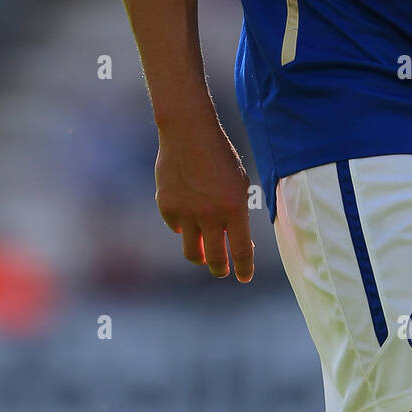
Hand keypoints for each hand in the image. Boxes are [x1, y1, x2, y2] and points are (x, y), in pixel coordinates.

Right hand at [155, 114, 254, 280]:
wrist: (188, 133)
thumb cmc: (220, 155)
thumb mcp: (239, 182)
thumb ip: (237, 211)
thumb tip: (235, 239)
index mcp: (234, 207)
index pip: (241, 250)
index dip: (244, 268)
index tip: (244, 277)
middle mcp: (210, 214)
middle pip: (215, 258)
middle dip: (220, 269)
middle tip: (223, 270)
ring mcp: (186, 213)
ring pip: (192, 251)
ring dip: (200, 256)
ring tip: (204, 255)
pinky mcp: (167, 208)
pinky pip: (176, 228)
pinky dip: (183, 228)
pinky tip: (187, 219)